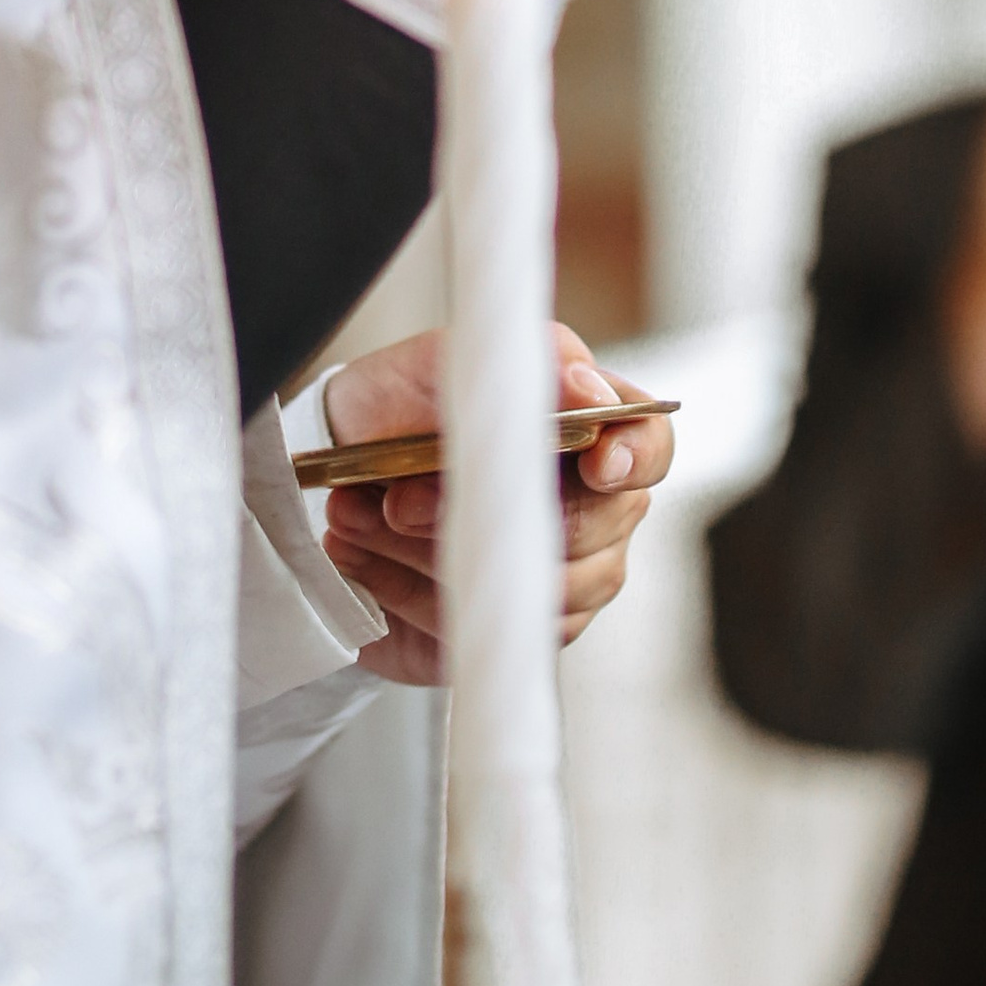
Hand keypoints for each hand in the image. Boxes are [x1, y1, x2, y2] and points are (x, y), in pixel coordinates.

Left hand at [314, 323, 673, 682]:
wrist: (336, 460)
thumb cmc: (404, 400)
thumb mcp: (449, 359)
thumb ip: (526, 364)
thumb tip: (590, 390)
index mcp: (590, 429)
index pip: (649, 446)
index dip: (633, 458)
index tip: (596, 466)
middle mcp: (594, 509)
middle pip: (594, 531)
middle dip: (489, 514)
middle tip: (398, 496)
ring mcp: (563, 576)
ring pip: (537, 590)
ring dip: (434, 553)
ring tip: (361, 517)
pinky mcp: (512, 626)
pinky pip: (485, 626)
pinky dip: (407, 589)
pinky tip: (361, 554)